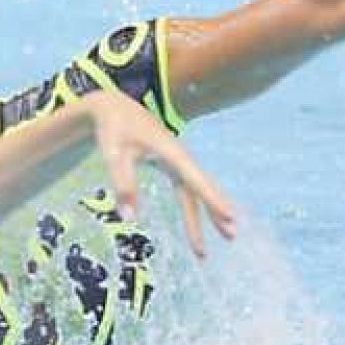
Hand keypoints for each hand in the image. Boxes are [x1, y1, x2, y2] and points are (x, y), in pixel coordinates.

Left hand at [87, 92, 236, 257]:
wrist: (113, 106)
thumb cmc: (114, 129)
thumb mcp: (114, 154)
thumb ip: (123, 183)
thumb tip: (128, 219)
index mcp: (171, 152)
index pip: (196, 180)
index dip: (213, 200)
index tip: (230, 216)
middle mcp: (180, 156)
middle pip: (203, 186)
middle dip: (217, 210)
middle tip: (231, 234)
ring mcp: (177, 160)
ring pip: (197, 190)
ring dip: (208, 213)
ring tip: (223, 237)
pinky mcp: (171, 164)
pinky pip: (188, 188)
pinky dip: (195, 207)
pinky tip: (199, 223)